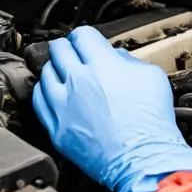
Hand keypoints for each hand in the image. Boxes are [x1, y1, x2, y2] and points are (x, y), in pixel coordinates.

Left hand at [32, 27, 191, 191]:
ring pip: (45, 74)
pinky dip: (44, 92)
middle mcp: (78, 81)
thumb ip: (130, 62)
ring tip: (64, 71)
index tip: (87, 39)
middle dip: (67, 47)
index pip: (82, 35)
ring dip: (55, 68)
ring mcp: (63, 105)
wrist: (142, 157)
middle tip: (73, 50)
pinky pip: (39, 102)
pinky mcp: (56, 127)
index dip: (85, 35)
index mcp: (103, 64)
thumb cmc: (151, 121)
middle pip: (59, 50)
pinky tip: (52, 92)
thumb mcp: (153, 77)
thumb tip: (116, 58)